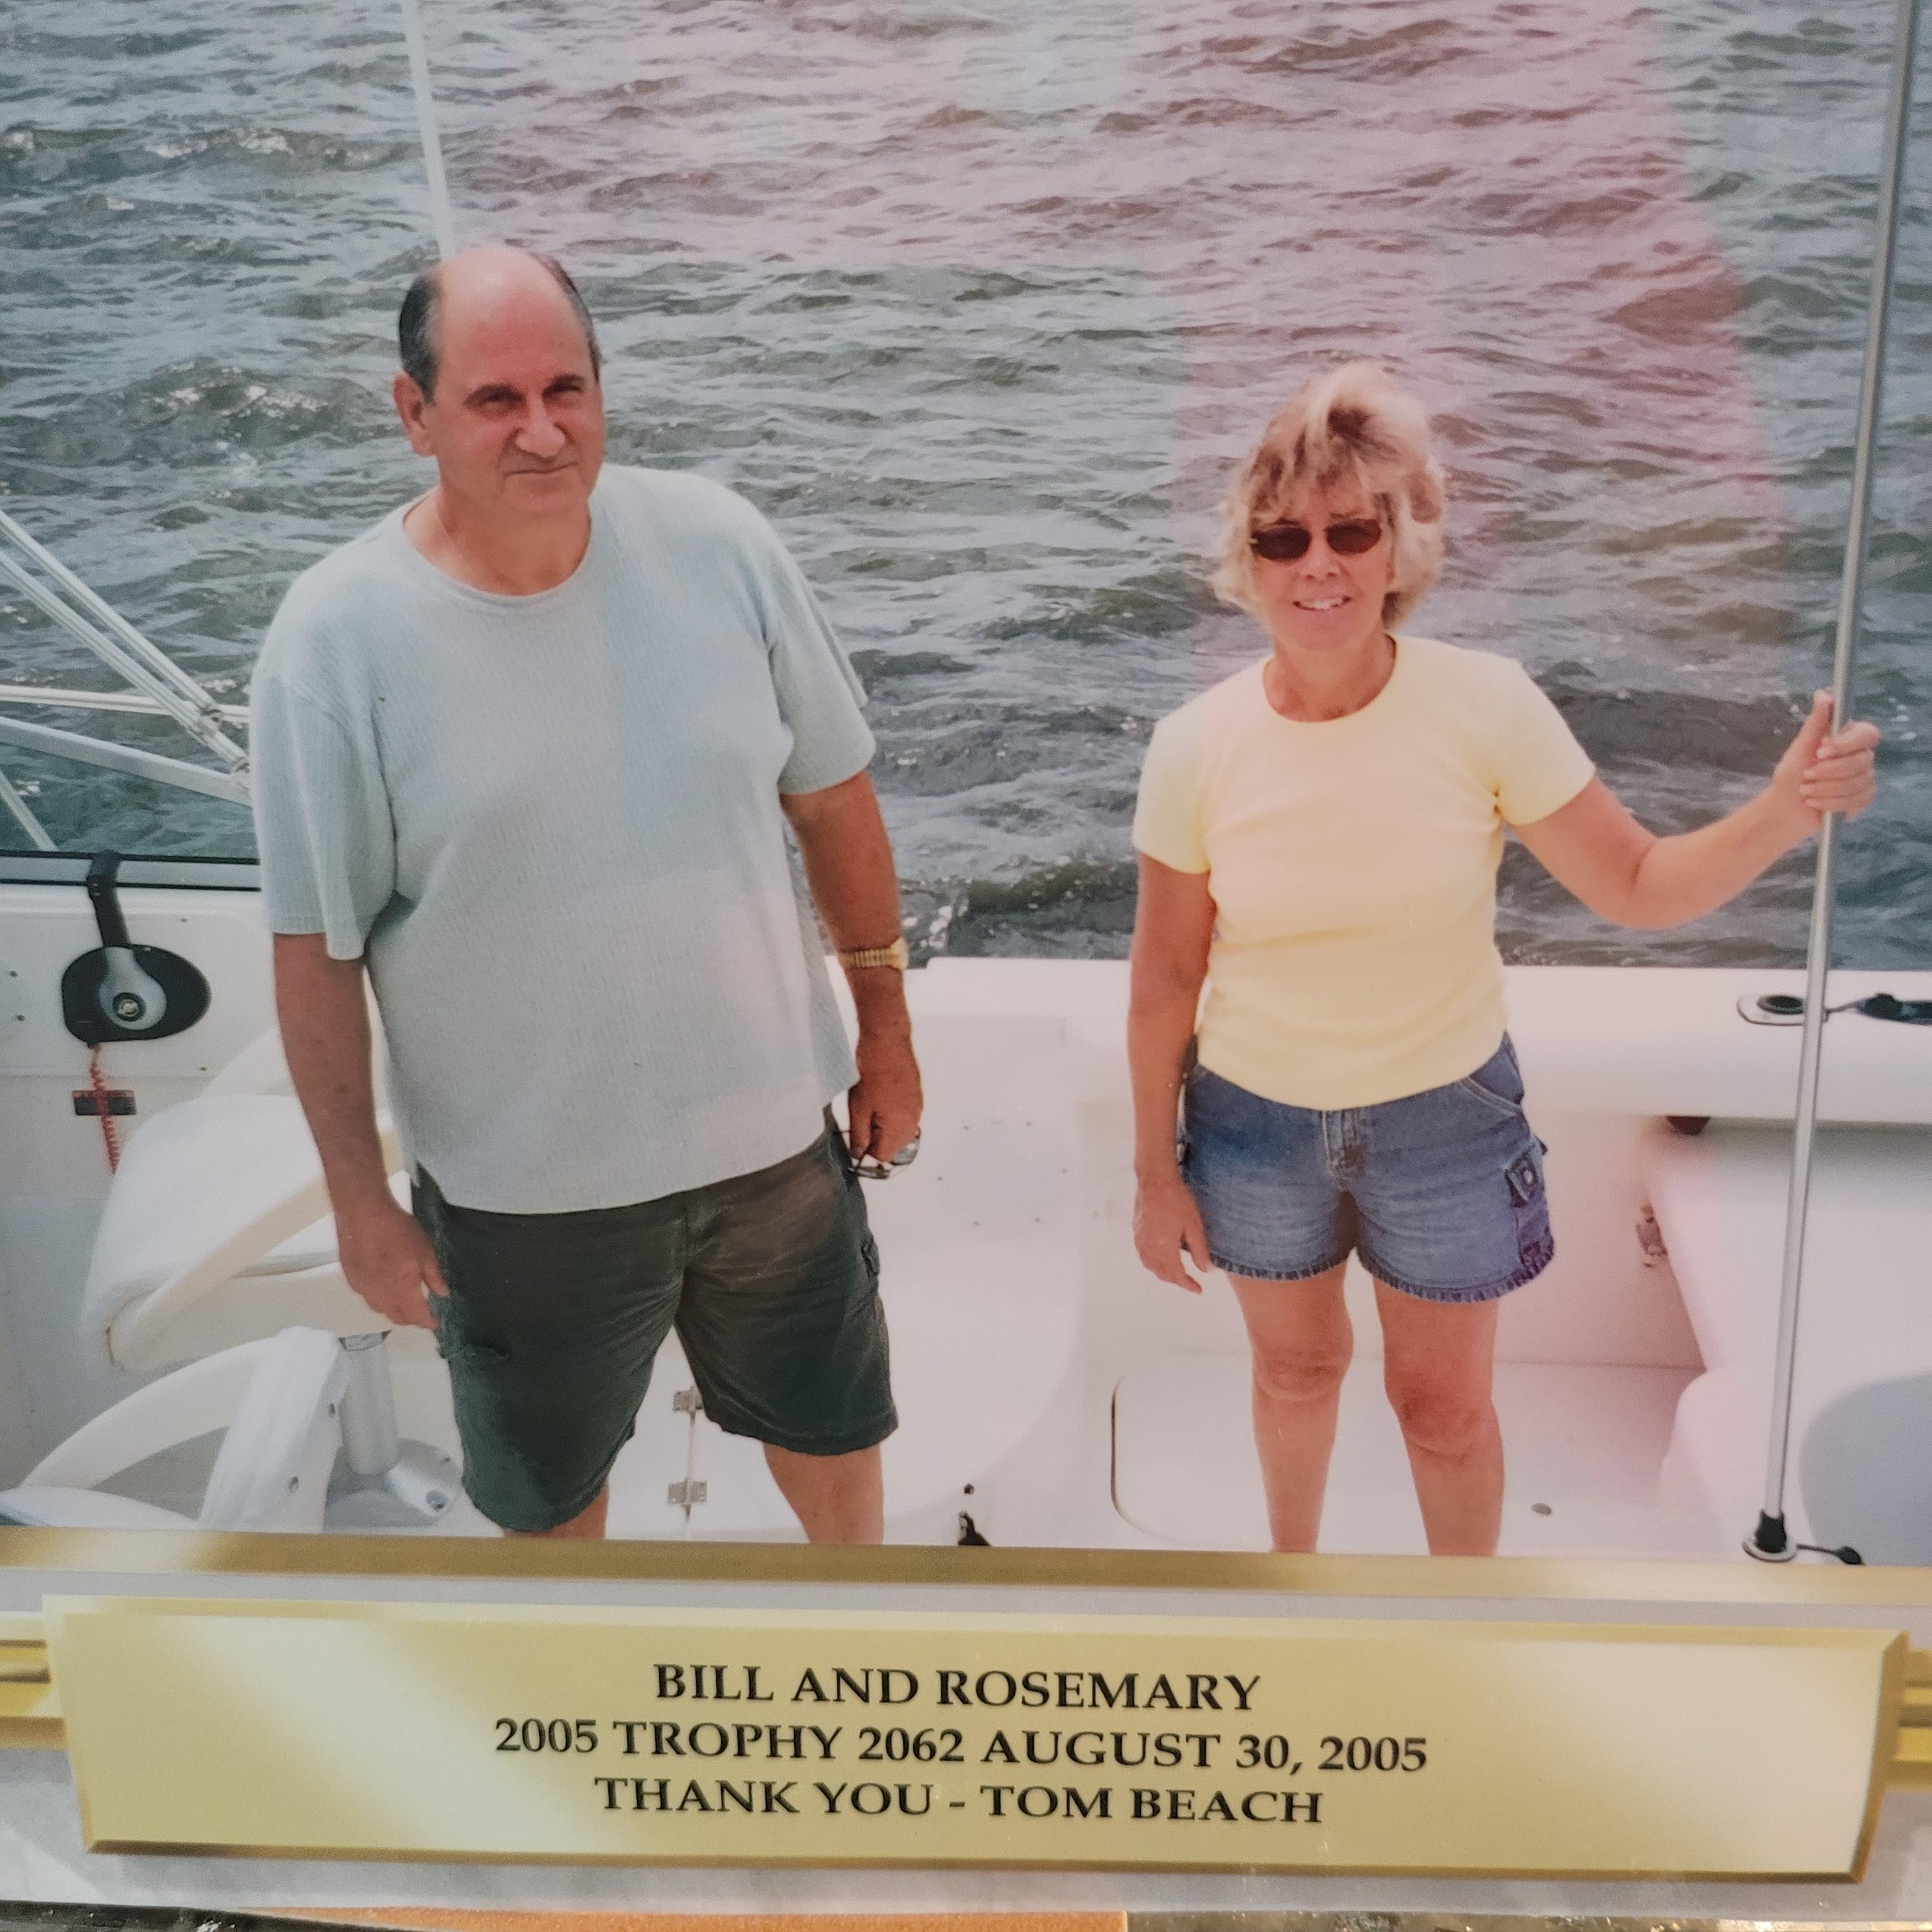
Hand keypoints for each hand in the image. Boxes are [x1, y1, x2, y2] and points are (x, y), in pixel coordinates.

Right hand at [335, 1194, 446, 1329]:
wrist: (363, 1214)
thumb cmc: (395, 1229)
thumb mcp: (425, 1251)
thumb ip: (434, 1276)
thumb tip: (442, 1293)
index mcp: (401, 1289)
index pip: (416, 1316)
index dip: (427, 1321)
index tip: (434, 1323)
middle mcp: (380, 1295)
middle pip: (396, 1317)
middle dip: (411, 1319)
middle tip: (421, 1314)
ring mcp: (363, 1288)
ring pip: (380, 1309)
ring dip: (393, 1310)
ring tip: (403, 1303)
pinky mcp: (351, 1279)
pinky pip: (367, 1296)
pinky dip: (378, 1297)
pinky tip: (383, 1287)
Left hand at [847, 1025, 922, 1162]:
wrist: (887, 1042)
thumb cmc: (873, 1071)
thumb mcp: (857, 1108)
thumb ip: (859, 1136)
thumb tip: (858, 1153)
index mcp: (900, 1126)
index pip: (884, 1156)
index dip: (867, 1150)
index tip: (856, 1138)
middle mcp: (913, 1120)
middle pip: (894, 1146)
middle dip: (877, 1139)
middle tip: (862, 1118)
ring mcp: (917, 1108)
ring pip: (900, 1131)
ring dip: (885, 1126)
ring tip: (872, 1104)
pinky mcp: (917, 1096)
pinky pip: (905, 1116)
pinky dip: (893, 1114)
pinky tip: (881, 1096)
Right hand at [1134, 1169, 1211, 1293]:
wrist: (1156, 1180)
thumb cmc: (1177, 1200)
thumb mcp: (1194, 1226)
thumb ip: (1199, 1250)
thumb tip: (1205, 1270)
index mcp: (1164, 1249)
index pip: (1177, 1275)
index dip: (1188, 1285)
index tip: (1198, 1289)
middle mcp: (1149, 1248)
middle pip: (1162, 1273)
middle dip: (1176, 1280)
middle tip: (1190, 1281)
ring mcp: (1140, 1240)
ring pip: (1150, 1266)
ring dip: (1163, 1273)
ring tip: (1176, 1272)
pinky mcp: (1136, 1231)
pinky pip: (1143, 1256)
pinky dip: (1152, 1263)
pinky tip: (1160, 1257)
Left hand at [1770, 691, 1879, 837]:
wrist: (1786, 807)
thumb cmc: (1792, 774)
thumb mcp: (1800, 748)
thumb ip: (1815, 723)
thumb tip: (1823, 694)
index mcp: (1848, 739)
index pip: (1868, 734)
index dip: (1846, 744)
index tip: (1821, 751)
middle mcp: (1861, 756)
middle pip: (1862, 761)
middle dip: (1828, 772)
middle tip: (1806, 776)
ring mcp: (1865, 778)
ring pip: (1858, 783)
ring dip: (1825, 789)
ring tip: (1806, 791)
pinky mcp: (1862, 799)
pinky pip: (1857, 801)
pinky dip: (1831, 803)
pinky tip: (1815, 803)